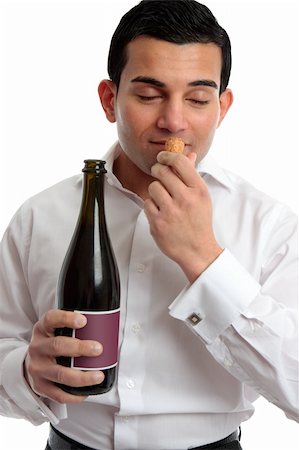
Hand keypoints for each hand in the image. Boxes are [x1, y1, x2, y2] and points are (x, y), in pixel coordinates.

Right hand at [24, 309, 103, 403]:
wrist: (31, 362)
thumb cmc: (51, 343)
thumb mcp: (56, 329)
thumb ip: (73, 327)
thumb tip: (105, 324)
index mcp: (42, 329)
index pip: (51, 319)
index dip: (66, 318)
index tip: (83, 321)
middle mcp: (38, 347)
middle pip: (57, 346)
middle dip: (80, 348)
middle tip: (98, 349)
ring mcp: (37, 368)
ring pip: (60, 374)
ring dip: (81, 376)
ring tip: (98, 376)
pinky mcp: (40, 386)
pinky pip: (58, 394)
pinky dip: (74, 395)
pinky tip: (86, 392)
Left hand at [144, 151, 222, 281]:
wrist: (197, 250)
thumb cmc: (199, 222)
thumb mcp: (202, 197)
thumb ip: (193, 175)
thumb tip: (190, 155)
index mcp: (198, 190)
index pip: (180, 162)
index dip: (167, 156)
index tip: (162, 157)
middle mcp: (185, 199)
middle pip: (162, 172)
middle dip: (157, 171)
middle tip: (158, 174)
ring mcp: (170, 212)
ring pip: (152, 187)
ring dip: (155, 191)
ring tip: (163, 199)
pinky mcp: (158, 223)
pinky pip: (147, 203)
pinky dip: (151, 206)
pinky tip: (160, 212)